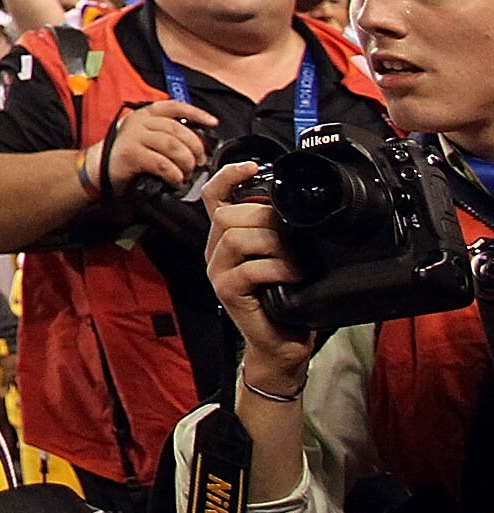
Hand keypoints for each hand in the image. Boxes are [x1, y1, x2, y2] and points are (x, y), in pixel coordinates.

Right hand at [98, 98, 219, 197]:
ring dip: (186, 161)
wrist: (98, 170)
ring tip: (186, 172)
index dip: (197, 113)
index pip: (175, 107)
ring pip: (172, 146)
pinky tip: (175, 180)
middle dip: (195, 147)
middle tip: (199, 162)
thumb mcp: (146, 138)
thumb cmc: (127, 156)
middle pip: (178, 130)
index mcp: (145, 115)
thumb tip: (197, 146)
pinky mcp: (131, 155)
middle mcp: (139, 122)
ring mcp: (134, 137)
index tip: (213, 123)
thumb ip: (166, 135)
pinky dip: (174, 174)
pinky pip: (162, 163)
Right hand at [203, 159, 318, 386]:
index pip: (214, 197)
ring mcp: (217, 272)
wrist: (282, 346)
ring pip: (237, 237)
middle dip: (265, 218)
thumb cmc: (286, 301)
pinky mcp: (227, 292)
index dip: (228, 177)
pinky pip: (250, 268)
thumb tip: (298, 208)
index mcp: (225, 239)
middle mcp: (215, 252)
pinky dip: (278, 269)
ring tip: (295, 261)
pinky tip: (293, 277)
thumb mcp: (282, 260)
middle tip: (292, 237)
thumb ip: (278, 234)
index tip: (252, 166)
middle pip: (228, 214)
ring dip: (273, 244)